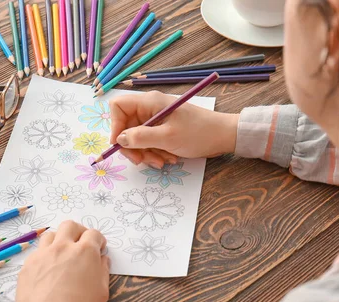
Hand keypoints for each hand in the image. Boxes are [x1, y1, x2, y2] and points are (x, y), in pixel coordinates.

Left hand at [9, 221, 109, 301]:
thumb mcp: (101, 292)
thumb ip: (102, 271)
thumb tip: (102, 260)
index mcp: (85, 252)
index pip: (94, 234)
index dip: (98, 240)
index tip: (99, 248)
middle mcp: (63, 247)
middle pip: (70, 226)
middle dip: (78, 231)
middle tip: (81, 244)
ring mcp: (43, 254)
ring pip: (51, 235)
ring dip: (59, 240)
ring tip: (62, 253)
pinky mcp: (28, 265)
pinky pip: (37, 252)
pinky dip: (45, 256)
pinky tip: (47, 269)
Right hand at [110, 91, 238, 167]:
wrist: (224, 136)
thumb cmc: (199, 133)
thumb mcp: (167, 138)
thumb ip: (140, 138)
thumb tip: (119, 139)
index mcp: (150, 102)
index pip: (118, 107)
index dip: (115, 126)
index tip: (120, 144)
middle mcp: (150, 108)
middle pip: (126, 126)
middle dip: (133, 146)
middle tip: (141, 162)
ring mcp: (157, 119)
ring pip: (138, 138)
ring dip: (146, 153)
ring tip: (161, 162)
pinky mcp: (164, 130)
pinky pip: (150, 142)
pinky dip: (155, 152)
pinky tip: (168, 159)